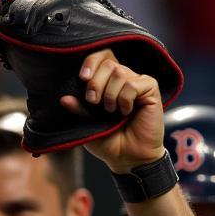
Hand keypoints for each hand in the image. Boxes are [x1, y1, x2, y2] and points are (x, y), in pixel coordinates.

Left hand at [61, 50, 164, 172]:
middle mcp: (123, 79)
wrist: (127, 158)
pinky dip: (125, 99)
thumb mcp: (88, 125)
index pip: (101, 58)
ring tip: (113, 112)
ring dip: (110, 96)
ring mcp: (138, 82)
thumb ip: (79, 110)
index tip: (82, 79)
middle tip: (94, 103)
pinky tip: (128, 112)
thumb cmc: (109, 141)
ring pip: (119, 73)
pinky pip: (133, 84)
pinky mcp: (150, 88)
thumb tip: (64, 98)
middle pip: (108, 63)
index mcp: (107, 83)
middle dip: (96, 83)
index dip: (91, 63)